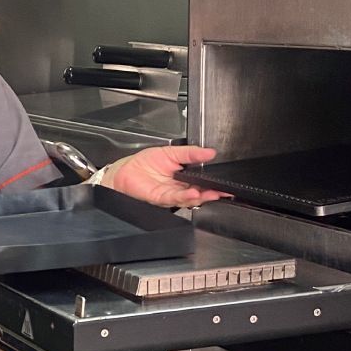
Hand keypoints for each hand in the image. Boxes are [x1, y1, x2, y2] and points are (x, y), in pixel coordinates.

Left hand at [104, 145, 227, 206]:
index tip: (224, 184)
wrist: (126, 170)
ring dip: (201, 196)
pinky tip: (192, 193)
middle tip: (223, 192)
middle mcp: (179, 188)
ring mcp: (170, 194)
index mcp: (184, 177)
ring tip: (210, 193)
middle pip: (199, 193)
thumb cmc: (145, 162)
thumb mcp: (172, 152)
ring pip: (189, 198)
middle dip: (212, 193)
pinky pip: (175, 198)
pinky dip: (185, 196)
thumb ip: (191, 153)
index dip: (214, 184)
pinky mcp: (161, 198)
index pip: (203, 182)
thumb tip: (209, 152)